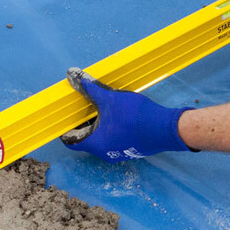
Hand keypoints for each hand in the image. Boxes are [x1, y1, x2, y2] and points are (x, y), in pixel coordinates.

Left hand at [60, 69, 192, 161]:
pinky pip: (114, 139)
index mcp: (95, 144)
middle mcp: (105, 152)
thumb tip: (74, 76)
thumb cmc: (134, 116)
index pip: (71, 141)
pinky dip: (110, 128)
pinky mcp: (131, 149)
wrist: (165, 129)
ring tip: (101, 107)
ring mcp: (119, 152)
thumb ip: (91, 89)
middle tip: (83, 107)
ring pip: (101, 139)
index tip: (65, 119)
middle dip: (83, 123)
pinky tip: (117, 114)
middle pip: (86, 139)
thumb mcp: (110, 99)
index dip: (65, 130)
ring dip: (98, 125)